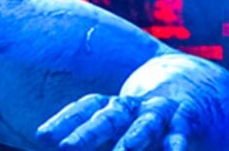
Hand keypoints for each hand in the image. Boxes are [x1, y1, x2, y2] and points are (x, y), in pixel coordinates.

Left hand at [36, 93, 191, 150]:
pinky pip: (180, 130)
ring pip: (145, 123)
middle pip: (107, 116)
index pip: (83, 108)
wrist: (192, 89)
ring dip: (133, 138)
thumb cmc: (144, 116)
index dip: (63, 121)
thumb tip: (56, 143)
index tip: (41, 136)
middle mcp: (132, 105)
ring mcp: (159, 109)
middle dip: (86, 133)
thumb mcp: (120, 124)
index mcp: (111, 105)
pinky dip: (176, 141)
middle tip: (64, 147)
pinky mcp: (186, 117)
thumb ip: (97, 136)